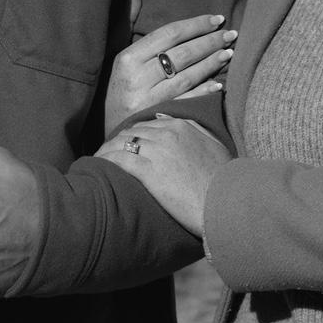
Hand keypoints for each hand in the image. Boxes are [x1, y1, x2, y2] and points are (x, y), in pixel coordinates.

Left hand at [96, 114, 233, 236]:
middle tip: (107, 151)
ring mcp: (158, 151)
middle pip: (133, 131)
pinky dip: (105, 159)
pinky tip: (97, 164)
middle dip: (118, 140)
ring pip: (123, 142)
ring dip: (108, 148)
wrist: (225, 202)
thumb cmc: (223, 180)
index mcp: (182, 127)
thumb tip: (171, 121)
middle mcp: (168, 134)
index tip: (127, 143)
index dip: (135, 133)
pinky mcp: (149, 171)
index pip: (148, 124)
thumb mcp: (214, 145)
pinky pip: (119, 159)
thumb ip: (195, 129)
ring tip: (98, 158)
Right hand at [105, 0, 235, 135]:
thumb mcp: (118, 57)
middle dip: (209, 42)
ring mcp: (148, 100)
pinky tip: (219, 84)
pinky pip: (186, 101)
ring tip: (229, 53)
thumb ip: (127, 22)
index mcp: (127, 58)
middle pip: (181, 54)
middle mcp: (137, 78)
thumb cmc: (119, 90)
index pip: (168, 34)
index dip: (195, 25)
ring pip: (187, 76)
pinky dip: (204, 92)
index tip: (216, 19)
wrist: (113, 136)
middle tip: (231, 34)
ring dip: (211, 63)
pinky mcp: (157, 119)